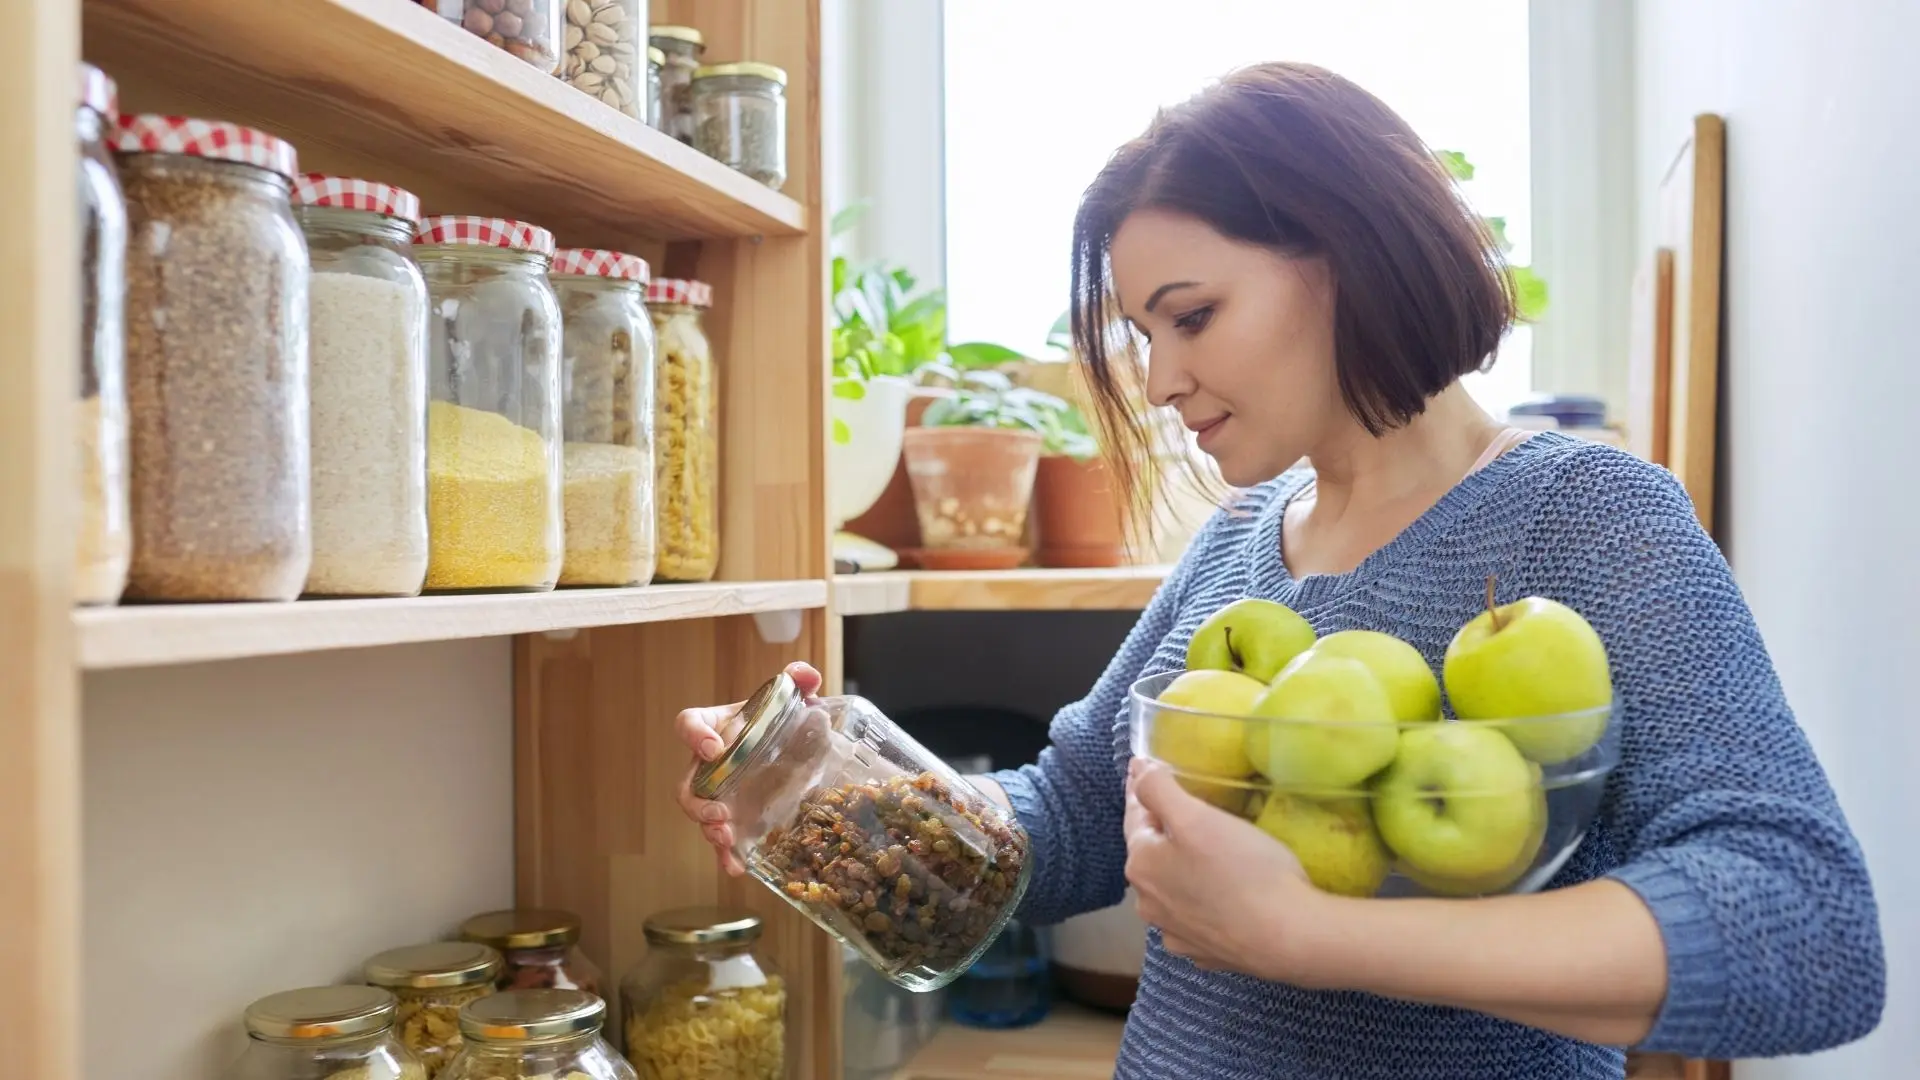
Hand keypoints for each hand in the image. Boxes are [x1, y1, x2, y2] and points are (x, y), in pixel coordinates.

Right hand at [675, 661, 822, 875]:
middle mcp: (710, 764)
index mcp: (717, 727)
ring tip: (727, 838)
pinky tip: (736, 868)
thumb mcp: (791, 700)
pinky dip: (725, 856)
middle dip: (697, 802)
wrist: (797, 749)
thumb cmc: (783, 721)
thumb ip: (797, 681)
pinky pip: (722, 839)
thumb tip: (804, 675)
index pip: (690, 724)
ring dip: (708, 830)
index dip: (694, 735)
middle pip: (687, 783)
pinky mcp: (736, 818)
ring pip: (701, 815)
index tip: (713, 747)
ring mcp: (720, 794)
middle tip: (719, 812)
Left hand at [1124, 757, 1330, 981]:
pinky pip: (1195, 916)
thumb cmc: (1243, 869)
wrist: (1288, 938)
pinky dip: (1199, 900)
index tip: (1141, 769)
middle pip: (1151, 854)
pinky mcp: (1205, 952)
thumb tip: (1137, 770)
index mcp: (1141, 866)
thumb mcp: (1196, 816)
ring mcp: (1175, 933)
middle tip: (1177, 808)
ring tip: (1198, 851)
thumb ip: (1158, 790)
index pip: (1135, 816)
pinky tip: (1214, 894)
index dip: (1140, 790)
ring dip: (1178, 868)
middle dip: (1160, 830)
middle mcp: (1149, 903)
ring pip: (1171, 888)